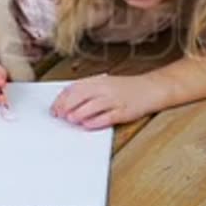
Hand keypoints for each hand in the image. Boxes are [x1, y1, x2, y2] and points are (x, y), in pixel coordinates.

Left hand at [51, 73, 169, 129]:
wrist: (151, 88)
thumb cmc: (126, 88)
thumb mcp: (105, 83)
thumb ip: (88, 91)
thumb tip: (67, 102)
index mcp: (98, 81)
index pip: (75, 88)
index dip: (62, 98)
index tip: (54, 108)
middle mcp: (105, 88)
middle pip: (81, 96)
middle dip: (66, 106)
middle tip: (58, 115)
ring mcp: (115, 100)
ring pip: (92, 106)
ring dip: (79, 113)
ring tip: (70, 119)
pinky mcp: (124, 111)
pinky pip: (107, 117)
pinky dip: (96, 121)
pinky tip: (87, 125)